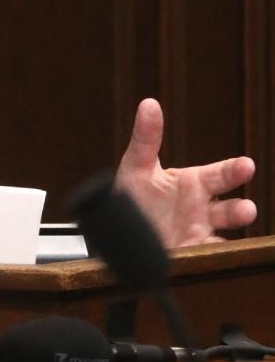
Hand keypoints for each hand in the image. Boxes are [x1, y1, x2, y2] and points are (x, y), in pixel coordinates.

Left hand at [114, 98, 255, 246]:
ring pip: (224, 236)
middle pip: (229, 209)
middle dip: (240, 210)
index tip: (247, 166)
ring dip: (228, 240)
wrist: (115, 232)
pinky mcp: (188, 256)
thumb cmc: (132, 196)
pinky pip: (206, 257)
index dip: (235, 171)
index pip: (221, 175)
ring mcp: (198, 234)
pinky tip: (211, 256)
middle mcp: (201, 210)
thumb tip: (149, 104)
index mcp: (193, 184)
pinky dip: (212, 257)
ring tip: (230, 241)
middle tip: (247, 210)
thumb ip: (145, 138)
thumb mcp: (136, 167)